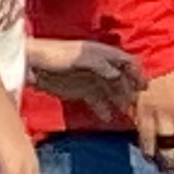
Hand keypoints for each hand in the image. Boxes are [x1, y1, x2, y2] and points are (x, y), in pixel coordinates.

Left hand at [29, 38, 145, 112]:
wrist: (29, 64)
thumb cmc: (54, 54)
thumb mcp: (79, 56)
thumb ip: (100, 65)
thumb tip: (118, 75)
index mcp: (102, 54)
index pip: (127, 62)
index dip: (138, 74)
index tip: (144, 88)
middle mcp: (101, 67)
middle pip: (123, 80)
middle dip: (131, 92)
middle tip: (138, 107)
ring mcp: (91, 80)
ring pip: (112, 92)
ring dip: (120, 102)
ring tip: (126, 114)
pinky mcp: (81, 92)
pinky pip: (98, 102)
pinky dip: (103, 110)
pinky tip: (107, 119)